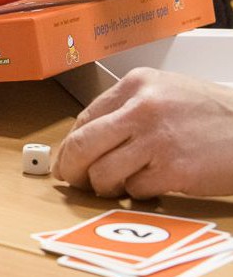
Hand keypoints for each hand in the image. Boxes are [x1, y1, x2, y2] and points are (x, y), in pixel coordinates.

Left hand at [53, 67, 232, 197]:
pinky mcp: (173, 169)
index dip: (70, 144)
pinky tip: (148, 186)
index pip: (84, 117)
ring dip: (104, 186)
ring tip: (114, 187)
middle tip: (72, 180)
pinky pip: (135, 189)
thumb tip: (89, 137)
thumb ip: (127, 108)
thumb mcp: (165, 93)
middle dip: (71, 168)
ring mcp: (157, 139)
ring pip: (103, 171)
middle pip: (83, 144)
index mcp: (136, 84)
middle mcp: (142, 108)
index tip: (66, 159)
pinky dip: (137, 193)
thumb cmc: (211, 115)